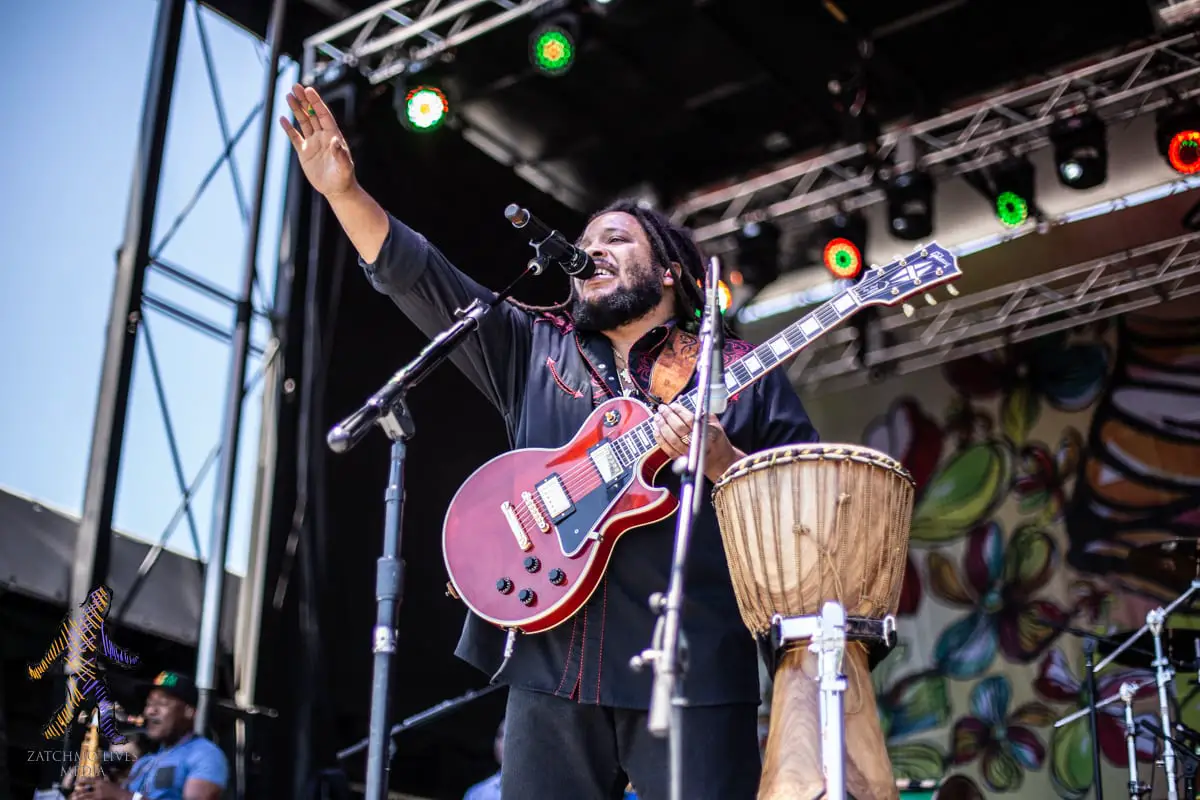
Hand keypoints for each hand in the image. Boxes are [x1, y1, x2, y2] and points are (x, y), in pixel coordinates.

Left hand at [71, 775, 130, 799]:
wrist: (121, 796)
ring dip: (79, 797)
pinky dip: (85, 799)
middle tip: (72, 793)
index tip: (77, 781)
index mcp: (101, 782)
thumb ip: (107, 779)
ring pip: (85, 796)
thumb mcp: (111, 782)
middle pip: (85, 790)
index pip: (90, 779)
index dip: (83, 780)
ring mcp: (98, 795)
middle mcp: (98, 788)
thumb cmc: (117, 789)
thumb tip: (105, 776)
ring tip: (73, 798)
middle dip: (77, 792)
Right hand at [278, 83, 355, 197]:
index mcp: (333, 135)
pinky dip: (288, 128)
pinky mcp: (304, 152)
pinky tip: (283, 118)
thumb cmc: (344, 177)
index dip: (316, 102)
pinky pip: (295, 137)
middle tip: (295, 85)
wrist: (337, 190)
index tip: (309, 90)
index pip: (323, 114)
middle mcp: (322, 136)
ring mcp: (313, 143)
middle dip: (304, 100)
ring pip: (303, 122)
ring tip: (288, 96)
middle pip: (311, 114)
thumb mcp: (344, 166)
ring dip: (296, 109)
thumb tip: (336, 141)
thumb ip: (340, 154)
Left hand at [652, 402, 743, 482]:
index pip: (691, 420)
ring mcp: (690, 454)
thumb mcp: (715, 423)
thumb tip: (682, 400)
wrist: (719, 461)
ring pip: (672, 439)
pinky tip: (656, 430)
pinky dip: (660, 440)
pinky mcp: (683, 460)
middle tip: (662, 408)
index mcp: (709, 434)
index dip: (680, 411)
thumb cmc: (716, 440)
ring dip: (662, 427)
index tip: (673, 405)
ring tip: (658, 417)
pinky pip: (668, 450)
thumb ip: (700, 412)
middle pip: (679, 429)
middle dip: (668, 416)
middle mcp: (699, 445)